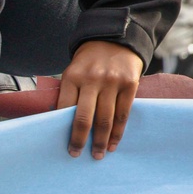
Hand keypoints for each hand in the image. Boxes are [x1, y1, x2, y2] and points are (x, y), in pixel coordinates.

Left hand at [56, 40, 142, 158]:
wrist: (115, 38)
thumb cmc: (89, 62)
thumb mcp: (73, 71)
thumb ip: (70, 94)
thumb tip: (62, 125)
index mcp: (72, 77)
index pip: (64, 109)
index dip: (64, 129)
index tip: (64, 144)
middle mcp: (91, 79)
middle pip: (84, 118)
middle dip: (80, 140)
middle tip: (76, 154)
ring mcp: (112, 82)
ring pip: (105, 119)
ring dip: (101, 141)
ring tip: (98, 154)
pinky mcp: (129, 84)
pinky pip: (123, 114)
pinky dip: (118, 132)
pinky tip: (113, 143)